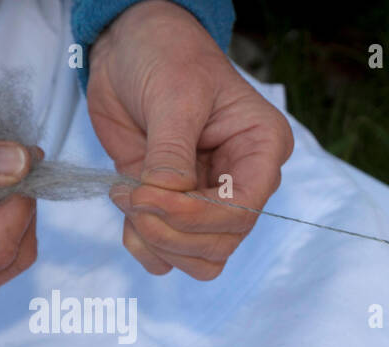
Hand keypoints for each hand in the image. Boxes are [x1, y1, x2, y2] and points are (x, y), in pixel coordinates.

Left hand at [87, 0, 293, 279]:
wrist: (130, 45)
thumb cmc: (167, 54)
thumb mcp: (174, 94)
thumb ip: (171, 152)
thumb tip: (165, 197)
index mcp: (261, 151)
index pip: (242, 209)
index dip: (195, 217)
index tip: (147, 197)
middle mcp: (242, 182)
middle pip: (222, 243)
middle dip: (173, 233)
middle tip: (132, 200)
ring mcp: (207, 199)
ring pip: (201, 258)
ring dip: (159, 244)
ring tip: (128, 201)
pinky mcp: (174, 207)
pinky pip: (170, 253)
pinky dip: (145, 247)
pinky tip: (127, 214)